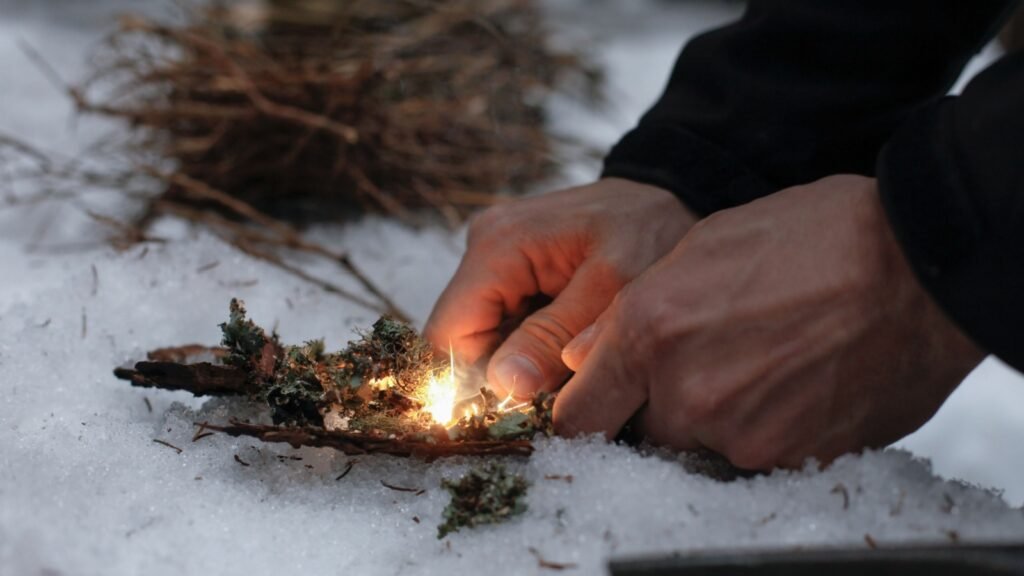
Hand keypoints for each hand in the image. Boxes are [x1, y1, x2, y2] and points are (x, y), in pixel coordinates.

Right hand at [425, 178, 696, 395]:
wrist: (671, 197)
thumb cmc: (650, 233)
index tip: (523, 408)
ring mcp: (495, 257)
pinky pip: (505, 324)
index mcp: (497, 246)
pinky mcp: (512, 269)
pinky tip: (570, 347)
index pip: (448, 335)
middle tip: (562, 390)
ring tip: (573, 365)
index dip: (473, 382)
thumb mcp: (612, 289)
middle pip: (463, 340)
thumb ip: (555, 336)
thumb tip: (503, 385)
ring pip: (484, 337)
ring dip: (521, 363)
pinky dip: (533, 347)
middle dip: (505, 375)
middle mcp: (483, 247)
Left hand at [556, 175, 984, 468]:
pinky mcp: (793, 458)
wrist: (917, 266)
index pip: (578, 417)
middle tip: (710, 361)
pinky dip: (767, 428)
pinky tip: (797, 382)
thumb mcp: (702, 246)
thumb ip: (628, 313)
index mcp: (649, 332)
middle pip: (643, 433)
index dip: (589, 410)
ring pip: (702, 445)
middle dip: (661, 406)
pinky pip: (757, 455)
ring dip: (719, 418)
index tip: (605, 402)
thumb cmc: (811, 238)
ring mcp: (741, 434)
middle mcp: (685, 393)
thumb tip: (581, 358)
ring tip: (766, 362)